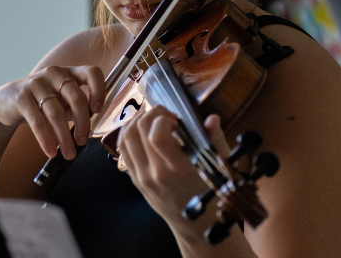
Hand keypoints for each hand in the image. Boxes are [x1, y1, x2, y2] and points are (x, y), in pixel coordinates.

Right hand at [0, 65, 105, 160]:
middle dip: (83, 124)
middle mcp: (54, 73)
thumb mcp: (60, 100)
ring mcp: (36, 83)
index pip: (92, 72)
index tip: (98, 109)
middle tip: (82, 141)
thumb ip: (76, 107)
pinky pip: (38, 121)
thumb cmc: (39, 102)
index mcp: (68, 72)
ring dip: (65, 137)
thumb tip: (92, 125)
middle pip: (76, 98)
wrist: (5, 102)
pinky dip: (46, 139)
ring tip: (68, 154)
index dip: (99, 90)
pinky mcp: (21, 97)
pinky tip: (51, 151)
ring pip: (57, 113)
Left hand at [118, 106, 230, 225]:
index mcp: (177, 170)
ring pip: (125, 138)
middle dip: (151, 114)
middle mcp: (155, 174)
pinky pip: (123, 150)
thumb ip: (214, 141)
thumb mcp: (218, 169)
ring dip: (136, 121)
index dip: (163, 119)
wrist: (195, 226)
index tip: (176, 120)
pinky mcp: (135, 180)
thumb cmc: (210, 196)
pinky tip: (142, 131)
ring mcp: (141, 178)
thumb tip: (212, 118)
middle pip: (138, 130)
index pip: (157, 136)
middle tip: (165, 115)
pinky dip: (128, 134)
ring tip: (152, 119)